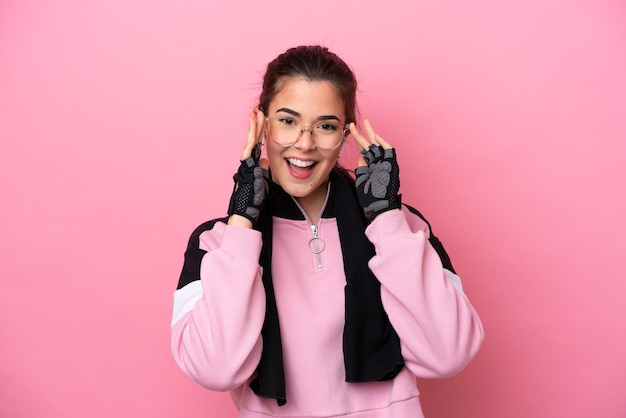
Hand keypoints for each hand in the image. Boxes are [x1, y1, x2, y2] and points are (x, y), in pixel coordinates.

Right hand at [227, 109, 269, 227]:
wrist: (246, 208)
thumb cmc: (253, 198)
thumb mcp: (262, 180)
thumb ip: (263, 169)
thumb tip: (265, 161)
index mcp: (253, 164)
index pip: (258, 144)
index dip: (261, 133)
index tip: (264, 122)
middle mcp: (249, 161)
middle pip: (254, 139)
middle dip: (257, 125)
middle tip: (259, 111)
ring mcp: (246, 162)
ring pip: (251, 140)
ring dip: (254, 126)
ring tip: (257, 113)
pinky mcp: (246, 164)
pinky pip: (250, 147)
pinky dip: (252, 135)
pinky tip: (254, 125)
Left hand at [349, 119, 400, 220]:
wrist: (380, 207)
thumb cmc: (371, 198)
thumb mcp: (362, 181)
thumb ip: (361, 168)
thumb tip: (360, 157)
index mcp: (371, 166)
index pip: (364, 151)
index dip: (358, 142)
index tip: (350, 133)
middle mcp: (378, 163)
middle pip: (369, 145)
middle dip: (361, 134)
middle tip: (353, 124)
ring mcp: (385, 163)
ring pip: (378, 144)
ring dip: (371, 133)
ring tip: (364, 123)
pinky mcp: (391, 164)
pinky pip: (389, 150)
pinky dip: (383, 142)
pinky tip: (375, 135)